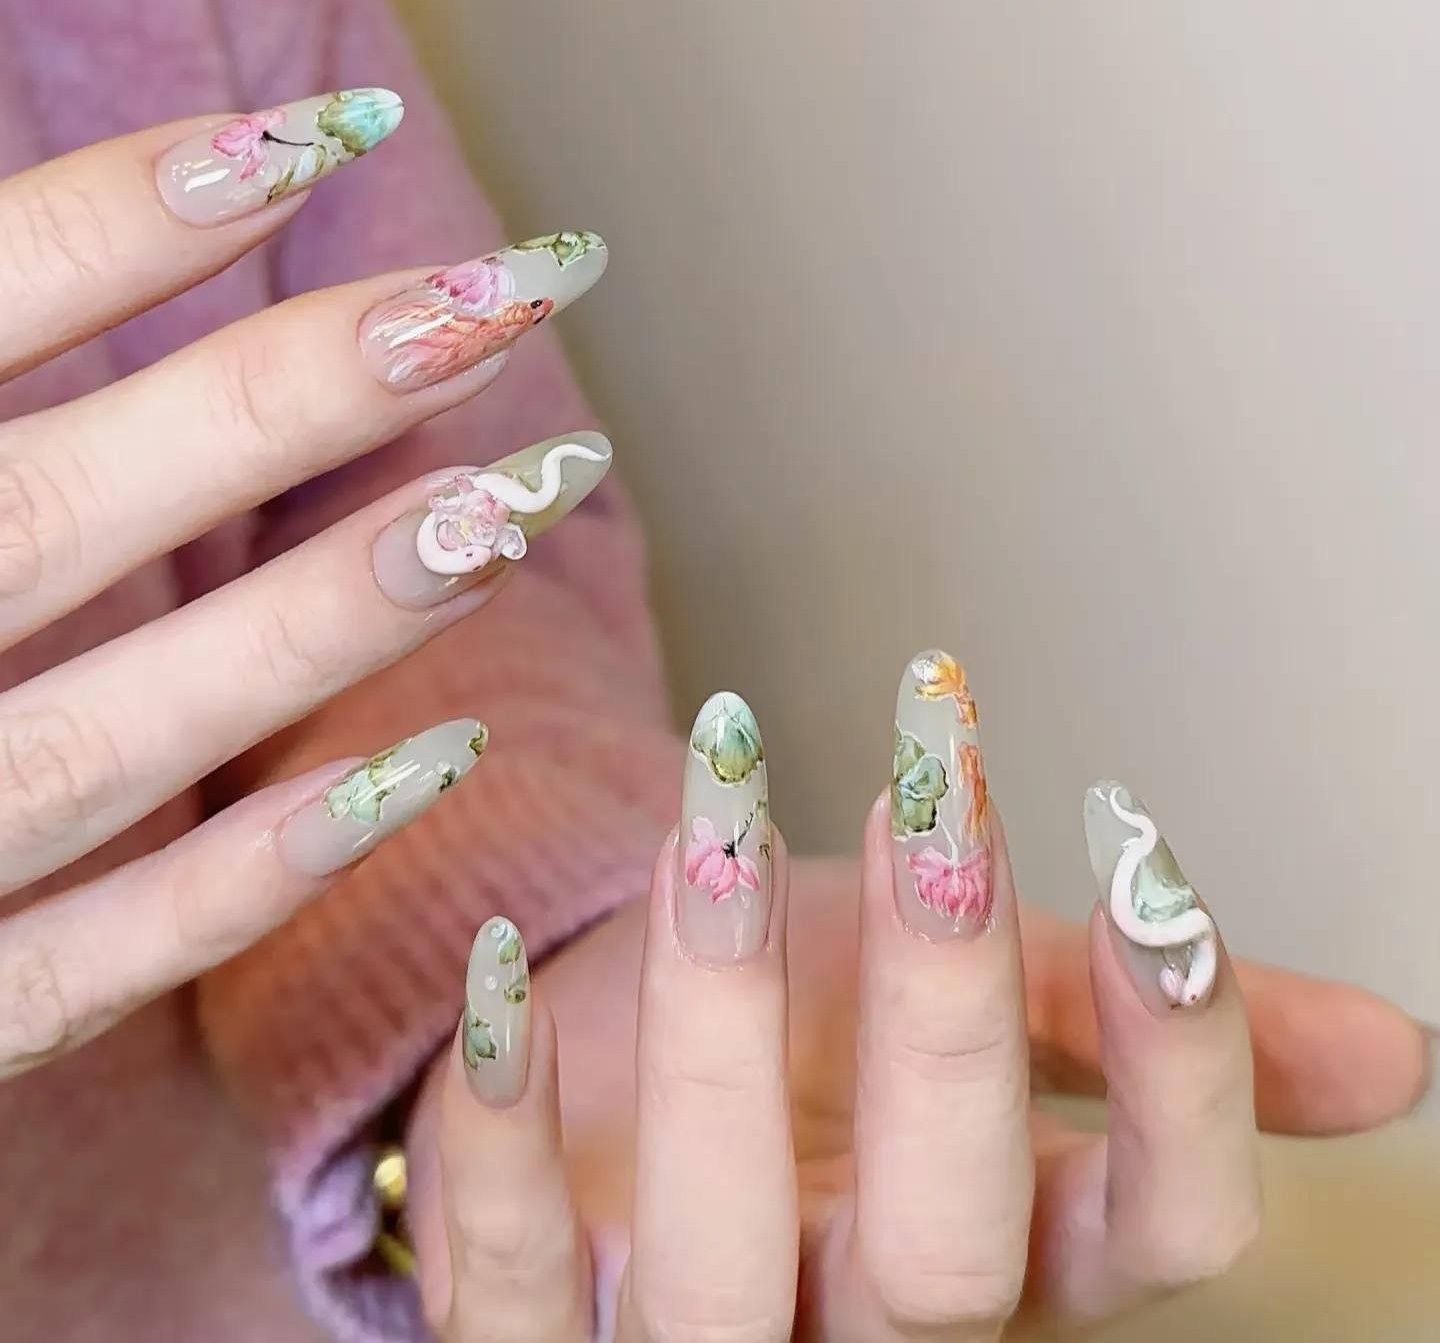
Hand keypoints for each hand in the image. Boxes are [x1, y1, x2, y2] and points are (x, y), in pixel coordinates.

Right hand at [0, 95, 608, 1075]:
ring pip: (107, 739)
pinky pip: (85, 968)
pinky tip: (429, 764)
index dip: (119, 218)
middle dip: (292, 399)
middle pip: (55, 514)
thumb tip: (140, 205)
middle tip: (509, 296)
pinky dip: (251, 878)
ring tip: (517, 502)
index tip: (328, 137)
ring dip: (326, 621)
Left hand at [412, 680, 1427, 1340]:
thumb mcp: (964, 995)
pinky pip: (508, 1280)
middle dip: (949, 1004)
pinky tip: (499, 978)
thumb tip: (1396, 1055)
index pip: (1165, 1229)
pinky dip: (500, 1131)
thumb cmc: (808, 1019)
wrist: (617, 1063)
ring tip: (710, 816)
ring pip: (721, 1260)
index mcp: (1011, 1252)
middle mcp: (866, 1326)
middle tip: (929, 785)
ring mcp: (695, 1339)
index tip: (1149, 848)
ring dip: (719, 1023)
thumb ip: (1118, 1015)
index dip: (1185, 1066)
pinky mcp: (534, 1328)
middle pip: (950, 1239)